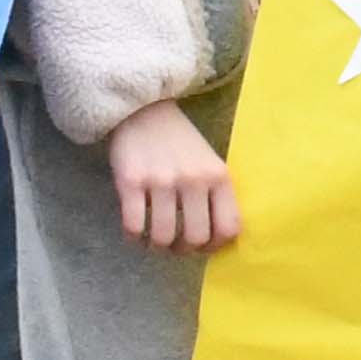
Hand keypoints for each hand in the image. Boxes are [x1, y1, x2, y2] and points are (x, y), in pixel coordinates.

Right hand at [108, 98, 241, 251]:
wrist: (144, 110)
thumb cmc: (180, 143)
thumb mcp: (209, 163)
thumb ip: (216, 196)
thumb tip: (216, 241)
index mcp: (218, 176)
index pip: (228, 228)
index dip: (215, 246)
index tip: (202, 246)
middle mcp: (193, 179)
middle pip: (195, 238)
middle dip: (184, 249)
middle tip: (174, 244)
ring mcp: (161, 181)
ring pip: (163, 237)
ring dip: (158, 246)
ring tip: (154, 239)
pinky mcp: (131, 181)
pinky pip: (133, 226)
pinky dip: (134, 236)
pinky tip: (136, 230)